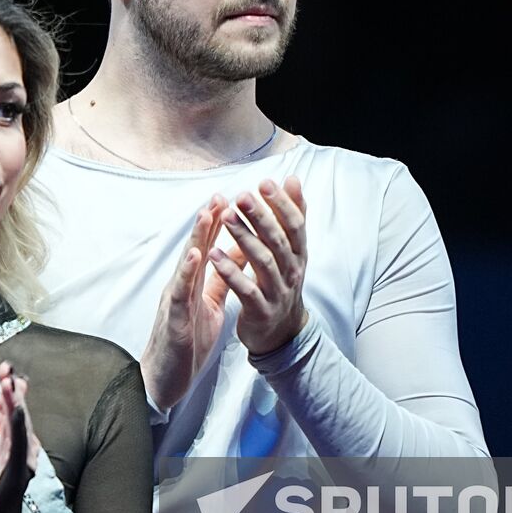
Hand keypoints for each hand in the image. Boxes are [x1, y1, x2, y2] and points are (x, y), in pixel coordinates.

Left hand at [0, 362, 40, 512]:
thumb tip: (0, 400)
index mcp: (6, 438)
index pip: (8, 407)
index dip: (7, 387)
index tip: (4, 367)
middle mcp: (19, 444)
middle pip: (16, 411)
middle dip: (12, 389)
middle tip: (7, 369)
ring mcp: (21, 456)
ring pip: (20, 424)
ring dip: (14, 402)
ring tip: (9, 382)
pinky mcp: (20, 468)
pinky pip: (21, 443)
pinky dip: (20, 425)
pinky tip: (18, 409)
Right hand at [141, 195, 231, 410]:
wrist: (164, 380)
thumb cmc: (186, 343)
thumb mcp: (210, 306)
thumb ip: (220, 281)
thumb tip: (238, 256)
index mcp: (192, 285)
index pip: (206, 249)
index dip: (217, 225)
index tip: (229, 198)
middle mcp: (181, 287)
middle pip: (195, 248)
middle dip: (207, 221)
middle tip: (220, 194)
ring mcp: (174, 301)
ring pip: (185, 264)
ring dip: (196, 238)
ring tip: (208, 213)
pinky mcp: (172, 319)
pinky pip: (179, 292)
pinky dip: (186, 272)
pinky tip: (194, 255)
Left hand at [211, 176, 308, 355]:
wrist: (282, 333)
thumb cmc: (282, 282)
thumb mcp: (292, 250)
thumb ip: (293, 215)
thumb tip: (293, 179)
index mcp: (298, 253)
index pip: (294, 224)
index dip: (282, 204)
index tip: (264, 183)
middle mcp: (292, 271)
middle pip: (278, 240)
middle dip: (261, 217)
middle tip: (242, 196)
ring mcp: (278, 291)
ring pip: (263, 262)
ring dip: (244, 238)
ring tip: (226, 218)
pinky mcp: (261, 310)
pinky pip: (246, 289)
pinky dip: (230, 272)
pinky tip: (213, 255)